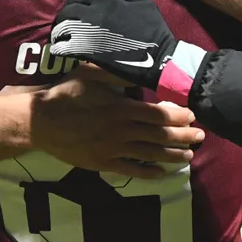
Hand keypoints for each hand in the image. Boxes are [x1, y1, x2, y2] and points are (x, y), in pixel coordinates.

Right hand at [29, 65, 203, 179]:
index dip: (177, 115)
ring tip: (188, 156)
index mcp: (121, 108)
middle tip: (200, 137)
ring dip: (172, 155)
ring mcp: (113, 149)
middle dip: (183, 136)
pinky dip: (149, 172)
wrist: (41, 122)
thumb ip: (117, 73)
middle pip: (159, 135)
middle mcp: (121, 130)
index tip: (191, 115)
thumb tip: (140, 68)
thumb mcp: (90, 74)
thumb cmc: (66, 94)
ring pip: (149, 154)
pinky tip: (162, 173)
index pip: (158, 113)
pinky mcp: (103, 163)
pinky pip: (131, 169)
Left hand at [50, 0, 180, 90]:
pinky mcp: (87, 52)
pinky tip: (60, 50)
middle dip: (63, 15)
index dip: (74, 1)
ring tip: (59, 36)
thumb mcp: (144, 3)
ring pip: (63, 26)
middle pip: (69, 9)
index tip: (74, 8)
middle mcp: (94, 13)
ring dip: (58, 30)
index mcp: (107, 1)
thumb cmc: (154, 30)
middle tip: (63, 22)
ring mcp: (89, 33)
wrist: (157, 58)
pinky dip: (59, 47)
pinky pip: (64, 46)